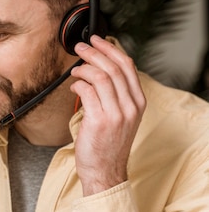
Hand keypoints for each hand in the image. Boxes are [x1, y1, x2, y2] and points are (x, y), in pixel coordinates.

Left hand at [71, 36, 145, 195]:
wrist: (105, 171)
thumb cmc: (108, 146)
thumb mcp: (122, 118)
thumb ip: (116, 96)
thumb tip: (100, 72)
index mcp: (138, 102)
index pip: (127, 66)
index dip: (111, 49)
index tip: (98, 40)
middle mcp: (130, 106)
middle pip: (113, 67)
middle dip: (94, 52)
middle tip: (80, 47)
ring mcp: (116, 113)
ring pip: (100, 77)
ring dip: (83, 68)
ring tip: (74, 70)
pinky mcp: (99, 120)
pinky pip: (87, 91)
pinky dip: (77, 84)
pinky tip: (73, 87)